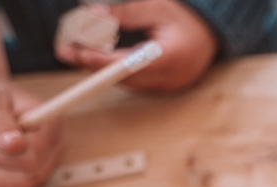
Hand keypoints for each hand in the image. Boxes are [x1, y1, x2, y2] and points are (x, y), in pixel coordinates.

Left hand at [55, 0, 217, 92]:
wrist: (211, 36)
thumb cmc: (185, 19)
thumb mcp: (156, 7)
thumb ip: (126, 14)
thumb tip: (95, 17)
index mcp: (172, 56)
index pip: (131, 63)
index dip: (102, 60)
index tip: (79, 51)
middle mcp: (170, 77)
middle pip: (124, 77)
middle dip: (92, 64)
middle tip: (65, 50)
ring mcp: (167, 86)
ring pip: (126, 82)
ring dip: (100, 68)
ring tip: (74, 51)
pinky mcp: (163, 88)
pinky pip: (133, 82)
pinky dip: (114, 71)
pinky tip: (96, 59)